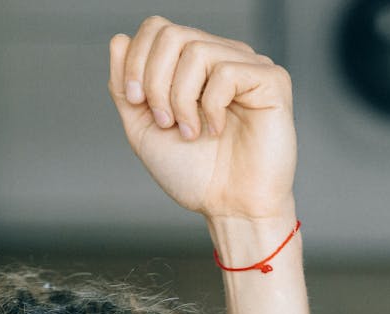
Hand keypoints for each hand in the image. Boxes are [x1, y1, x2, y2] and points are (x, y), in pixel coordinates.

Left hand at [108, 16, 296, 221]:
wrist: (230, 209)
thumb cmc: (196, 176)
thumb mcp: (144, 130)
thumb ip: (125, 87)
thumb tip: (119, 40)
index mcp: (192, 66)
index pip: (157, 29)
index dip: (137, 61)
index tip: (137, 103)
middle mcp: (220, 57)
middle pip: (171, 34)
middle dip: (155, 81)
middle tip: (165, 122)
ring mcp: (247, 66)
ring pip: (196, 50)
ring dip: (181, 98)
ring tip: (191, 133)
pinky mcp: (271, 80)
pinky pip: (226, 71)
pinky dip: (212, 106)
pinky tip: (217, 130)